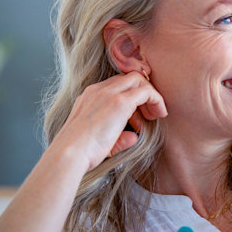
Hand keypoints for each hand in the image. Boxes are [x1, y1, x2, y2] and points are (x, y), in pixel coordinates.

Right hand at [50, 71, 167, 171]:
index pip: (116, 86)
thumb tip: (133, 137)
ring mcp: (109, 93)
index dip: (131, 98)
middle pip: (128, 78)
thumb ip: (119, 137)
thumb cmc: (81, 152)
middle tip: (150, 114)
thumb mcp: (101, 140)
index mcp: (89, 97)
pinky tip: (160, 114)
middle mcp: (98, 90)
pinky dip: (156, 100)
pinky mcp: (120, 102)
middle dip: (143, 92)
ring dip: (151, 96)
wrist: (71, 152)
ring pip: (138, 80)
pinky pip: (146, 91)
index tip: (137, 117)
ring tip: (156, 115)